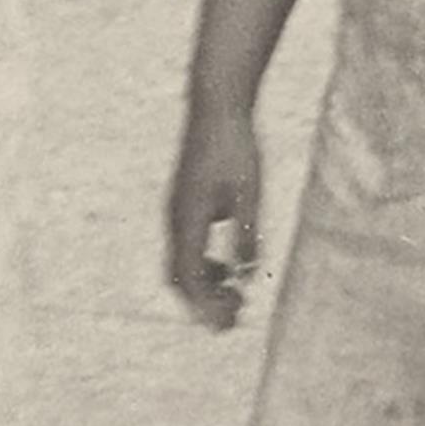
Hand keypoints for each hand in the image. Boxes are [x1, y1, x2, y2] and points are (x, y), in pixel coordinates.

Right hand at [165, 107, 264, 328]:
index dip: (206, 305)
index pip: (188, 277)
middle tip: (232, 320)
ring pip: (181, 263)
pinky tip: (229, 267)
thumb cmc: (235, 148)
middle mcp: (176, 218)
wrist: (216, 106)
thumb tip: (245, 273)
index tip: (231, 318)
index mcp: (188, 219)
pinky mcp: (185, 203)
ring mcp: (178, 210)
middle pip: (178, 277)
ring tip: (234, 297)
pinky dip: (203, 266)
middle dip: (202, 304)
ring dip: (204, 286)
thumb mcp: (248, 193)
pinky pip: (187, 246)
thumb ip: (245, 234)